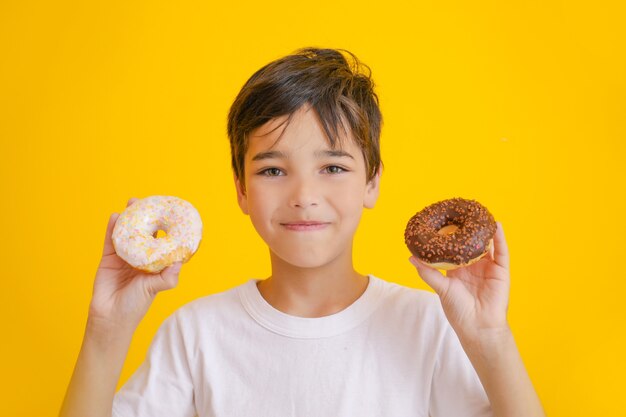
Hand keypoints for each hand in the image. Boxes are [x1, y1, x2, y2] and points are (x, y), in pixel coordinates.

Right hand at [88, 198, 182, 332]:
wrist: (110, 317)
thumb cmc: (136, 305)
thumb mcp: (155, 289)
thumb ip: (167, 278)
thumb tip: (179, 262)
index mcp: (155, 264)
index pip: (163, 242)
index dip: (166, 228)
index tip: (169, 212)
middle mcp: (141, 258)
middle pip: (145, 232)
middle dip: (146, 217)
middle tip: (147, 202)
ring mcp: (124, 257)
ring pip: (127, 233)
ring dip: (129, 218)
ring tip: (131, 203)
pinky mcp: (108, 258)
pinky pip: (111, 240)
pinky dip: (112, 228)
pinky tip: (115, 216)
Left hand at [410, 221, 510, 343]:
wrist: (478, 326)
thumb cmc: (458, 310)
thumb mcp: (441, 288)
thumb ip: (428, 272)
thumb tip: (411, 257)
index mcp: (458, 269)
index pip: (453, 247)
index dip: (450, 234)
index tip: (442, 220)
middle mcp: (473, 265)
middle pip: (470, 243)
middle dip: (466, 228)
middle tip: (461, 211)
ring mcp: (488, 267)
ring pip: (486, 244)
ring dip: (483, 230)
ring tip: (479, 213)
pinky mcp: (500, 270)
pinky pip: (501, 251)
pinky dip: (499, 238)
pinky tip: (496, 225)